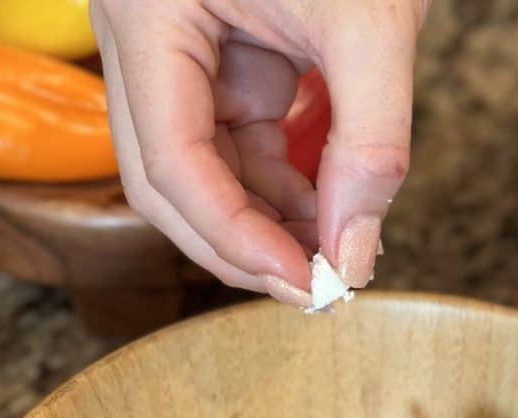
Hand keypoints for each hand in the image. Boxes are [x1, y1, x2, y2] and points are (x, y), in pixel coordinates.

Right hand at [90, 0, 429, 305]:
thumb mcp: (369, 18)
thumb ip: (370, 141)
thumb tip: (354, 253)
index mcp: (148, 14)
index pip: (168, 162)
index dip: (234, 238)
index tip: (305, 283)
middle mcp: (147, 40)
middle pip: (168, 181)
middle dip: (242, 244)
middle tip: (313, 290)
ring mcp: (182, 52)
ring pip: (205, 170)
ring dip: (268, 222)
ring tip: (335, 254)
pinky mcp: (222, 59)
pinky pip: (239, 144)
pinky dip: (284, 188)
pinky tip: (329, 213)